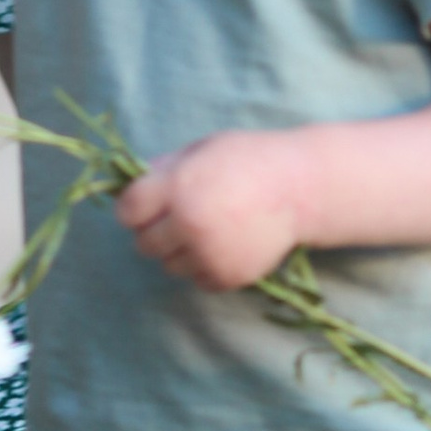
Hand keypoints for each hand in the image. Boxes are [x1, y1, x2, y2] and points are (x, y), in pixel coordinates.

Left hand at [116, 133, 310, 291]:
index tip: (144, 207)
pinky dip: (205, 267)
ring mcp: (208, 252)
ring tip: (207, 232)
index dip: (133, 209)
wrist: (303, 187)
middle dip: (154, 232)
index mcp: (177, 186)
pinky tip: (224, 245)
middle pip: (143, 244)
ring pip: (169, 266)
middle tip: (177, 220)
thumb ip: (164, 169)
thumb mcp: (202, 150)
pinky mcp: (227, 275)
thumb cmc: (249, 161)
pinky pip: (197, 280)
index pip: (127, 211)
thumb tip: (129, 186)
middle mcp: (188, 222)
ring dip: (180, 252)